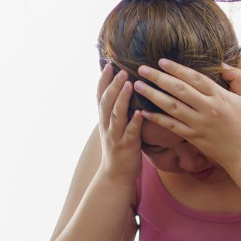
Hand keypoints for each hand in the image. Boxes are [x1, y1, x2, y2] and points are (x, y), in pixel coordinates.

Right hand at [95, 61, 144, 182]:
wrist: (115, 175)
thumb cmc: (118, 148)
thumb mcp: (113, 127)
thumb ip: (116, 110)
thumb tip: (122, 90)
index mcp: (104, 119)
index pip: (100, 96)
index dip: (103, 80)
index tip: (108, 64)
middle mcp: (107, 126)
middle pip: (107, 102)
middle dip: (113, 85)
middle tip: (121, 70)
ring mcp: (116, 136)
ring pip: (116, 115)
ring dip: (122, 99)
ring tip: (129, 84)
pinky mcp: (127, 147)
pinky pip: (130, 133)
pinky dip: (134, 122)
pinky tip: (139, 113)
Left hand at [132, 58, 240, 170]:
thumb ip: (236, 77)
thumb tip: (221, 64)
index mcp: (219, 96)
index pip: (194, 77)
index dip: (177, 68)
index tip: (161, 61)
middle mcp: (207, 108)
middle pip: (179, 89)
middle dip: (158, 77)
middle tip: (141, 69)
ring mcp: (199, 124)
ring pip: (171, 106)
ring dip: (153, 95)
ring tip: (138, 85)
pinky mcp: (193, 138)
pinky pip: (171, 126)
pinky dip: (157, 118)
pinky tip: (143, 111)